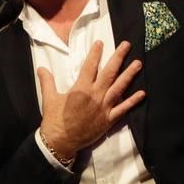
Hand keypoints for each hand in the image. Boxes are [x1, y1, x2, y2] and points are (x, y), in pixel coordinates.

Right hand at [38, 40, 145, 159]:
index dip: (95, 53)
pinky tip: (142, 93)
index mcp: (81, 88)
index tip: (100, 42)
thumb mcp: (49, 98)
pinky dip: (133, 101)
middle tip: (127, 45)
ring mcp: (104, 107)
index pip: (90, 66)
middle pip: (109, 73)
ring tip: (138, 63)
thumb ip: (47, 81)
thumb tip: (41, 67)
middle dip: (118, 57)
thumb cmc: (54, 119)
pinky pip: (123, 109)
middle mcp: (95, 95)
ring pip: (119, 87)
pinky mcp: (109, 119)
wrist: (61, 141)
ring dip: (129, 75)